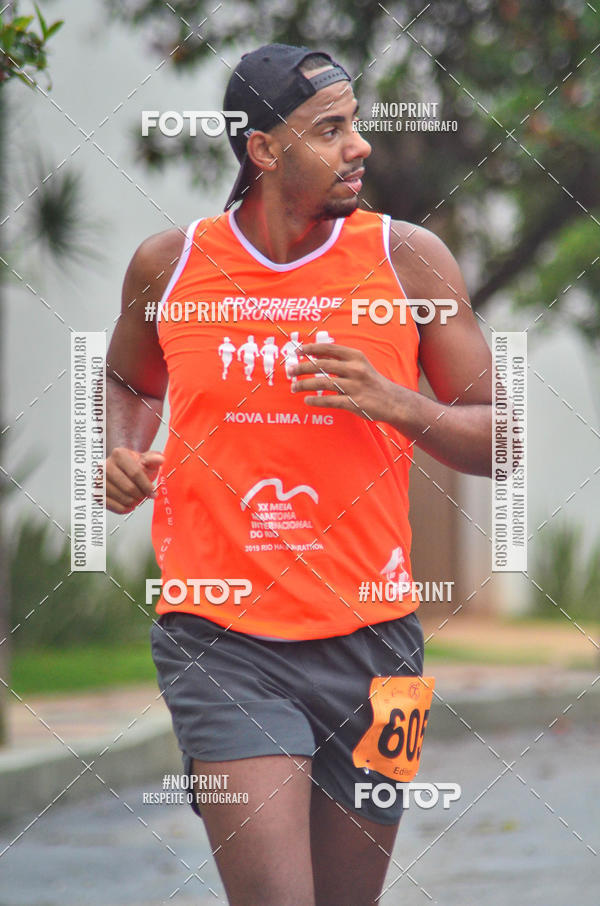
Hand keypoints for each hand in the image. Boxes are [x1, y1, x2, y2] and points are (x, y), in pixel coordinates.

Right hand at [105, 447, 164, 513]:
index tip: (153, 493)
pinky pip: (115, 507)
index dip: (147, 486)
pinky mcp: (97, 493)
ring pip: (123, 499)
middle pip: (129, 488)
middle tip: (145, 496)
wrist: (120, 468)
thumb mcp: (146, 459)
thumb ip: (154, 459)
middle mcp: (105, 466)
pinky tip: (130, 503)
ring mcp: (99, 480)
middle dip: (141, 495)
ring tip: (138, 498)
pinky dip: (126, 508)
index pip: (135, 473)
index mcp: (118, 454)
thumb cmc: (134, 465)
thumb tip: (160, 459)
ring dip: (135, 502)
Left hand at [290, 343, 406, 422]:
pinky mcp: (354, 402)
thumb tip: (315, 356)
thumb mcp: (360, 365)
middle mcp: (355, 369)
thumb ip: (340, 360)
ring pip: (323, 383)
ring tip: (294, 387)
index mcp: (356, 357)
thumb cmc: (371, 382)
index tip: (297, 351)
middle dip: (302, 367)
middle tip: (290, 370)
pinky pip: (330, 401)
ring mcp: (355, 386)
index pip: (329, 349)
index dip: (311, 349)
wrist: (392, 401)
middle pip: (322, 365)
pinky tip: (307, 400)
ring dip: (305, 384)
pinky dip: (316, 400)